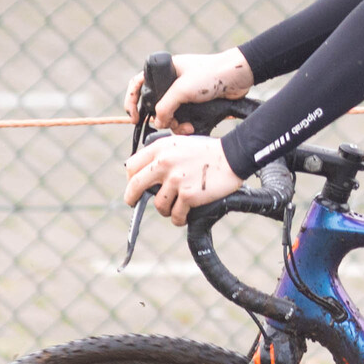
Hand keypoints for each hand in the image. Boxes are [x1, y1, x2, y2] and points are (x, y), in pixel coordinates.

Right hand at [122, 48, 250, 133]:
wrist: (239, 77)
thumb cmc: (210, 74)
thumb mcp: (182, 90)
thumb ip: (165, 107)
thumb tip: (157, 123)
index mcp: (165, 70)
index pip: (139, 83)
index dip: (132, 100)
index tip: (134, 117)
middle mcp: (173, 81)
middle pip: (156, 104)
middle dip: (160, 118)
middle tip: (166, 124)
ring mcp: (185, 93)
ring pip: (170, 114)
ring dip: (174, 124)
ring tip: (185, 127)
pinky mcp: (196, 104)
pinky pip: (184, 118)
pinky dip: (185, 125)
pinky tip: (192, 128)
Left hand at [125, 131, 245, 226]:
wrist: (233, 156)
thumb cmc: (208, 151)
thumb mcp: (180, 144)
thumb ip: (163, 156)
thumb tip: (148, 175)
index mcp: (161, 148)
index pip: (132, 165)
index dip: (130, 178)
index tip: (134, 185)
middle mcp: (165, 163)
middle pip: (136, 186)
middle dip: (132, 198)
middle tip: (133, 203)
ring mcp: (176, 180)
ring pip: (158, 204)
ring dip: (165, 210)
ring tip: (175, 208)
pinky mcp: (188, 195)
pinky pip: (176, 215)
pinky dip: (179, 219)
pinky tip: (184, 216)